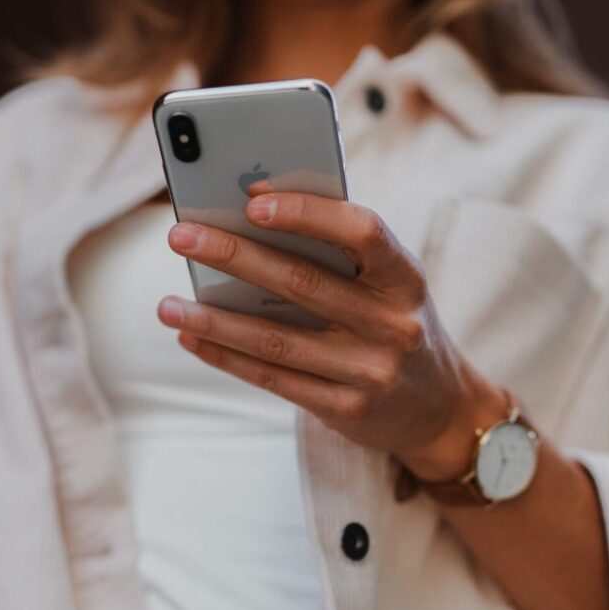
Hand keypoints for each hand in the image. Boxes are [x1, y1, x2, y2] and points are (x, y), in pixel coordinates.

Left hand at [157, 186, 505, 480]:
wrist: (442, 410)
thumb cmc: (397, 325)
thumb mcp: (389, 286)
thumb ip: (339, 256)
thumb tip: (253, 219)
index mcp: (405, 278)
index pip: (363, 232)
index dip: (308, 213)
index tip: (253, 199)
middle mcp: (392, 324)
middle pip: (302, 283)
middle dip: (234, 256)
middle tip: (181, 237)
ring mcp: (370, 371)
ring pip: (276, 339)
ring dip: (214, 319)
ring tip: (167, 305)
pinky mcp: (346, 409)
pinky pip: (273, 378)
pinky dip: (226, 355)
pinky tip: (193, 337)